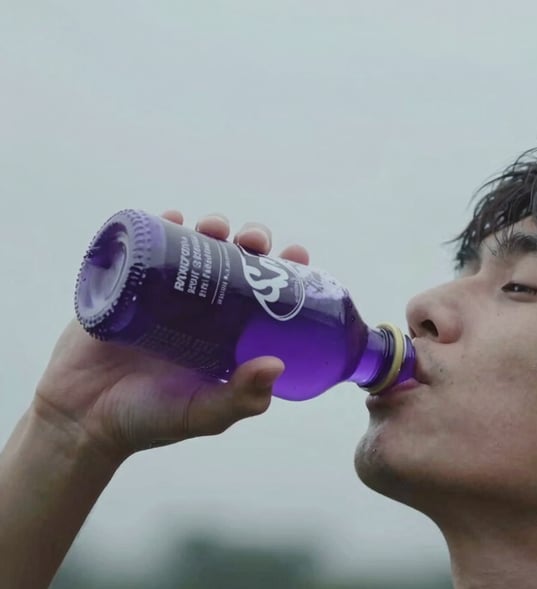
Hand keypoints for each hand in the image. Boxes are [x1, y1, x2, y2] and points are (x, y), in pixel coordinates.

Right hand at [34, 211, 310, 462]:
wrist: (79, 419)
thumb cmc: (147, 420)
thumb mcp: (202, 414)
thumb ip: (240, 398)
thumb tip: (278, 364)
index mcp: (228, 337)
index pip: (265, 297)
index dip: (283, 273)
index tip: (296, 254)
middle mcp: (203, 313)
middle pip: (236, 263)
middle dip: (251, 242)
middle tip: (253, 241)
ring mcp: (165, 296)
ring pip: (197, 249)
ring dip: (211, 228)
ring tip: (214, 227)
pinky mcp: (128, 287)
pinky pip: (147, 249)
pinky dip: (161, 226)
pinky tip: (173, 217)